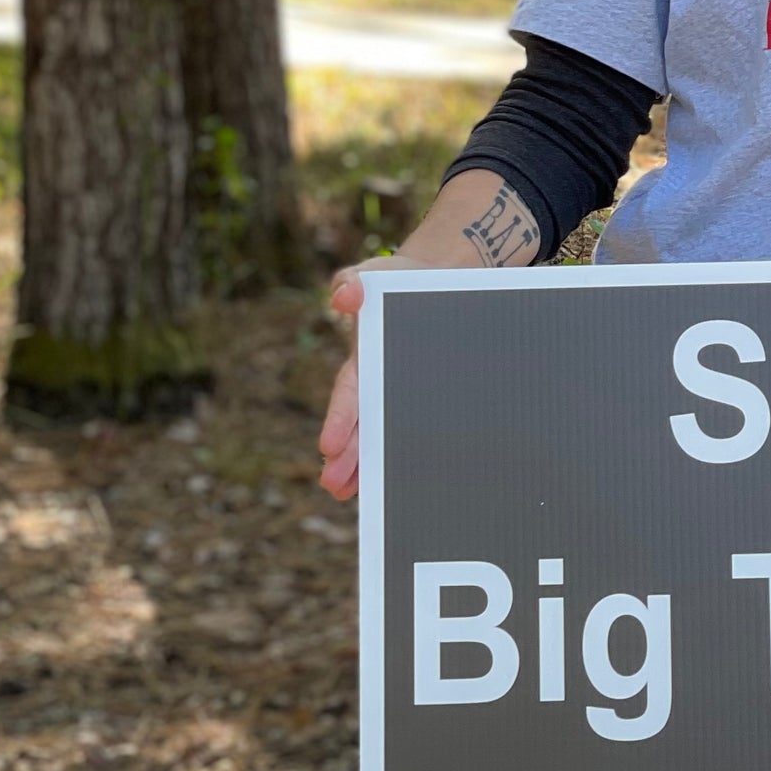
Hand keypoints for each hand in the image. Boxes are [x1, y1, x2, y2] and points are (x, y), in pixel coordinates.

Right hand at [315, 171, 539, 500]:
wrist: (440, 281)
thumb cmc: (400, 281)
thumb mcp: (374, 275)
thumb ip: (352, 282)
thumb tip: (343, 297)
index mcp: (363, 359)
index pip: (350, 395)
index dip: (339, 421)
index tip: (329, 447)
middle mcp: (378, 383)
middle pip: (361, 425)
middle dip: (348, 456)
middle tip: (334, 487)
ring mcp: (402, 393)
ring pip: (385, 434)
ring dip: (369, 465)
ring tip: (354, 496)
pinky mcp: (430, 397)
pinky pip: (420, 427)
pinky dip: (409, 453)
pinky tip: (405, 481)